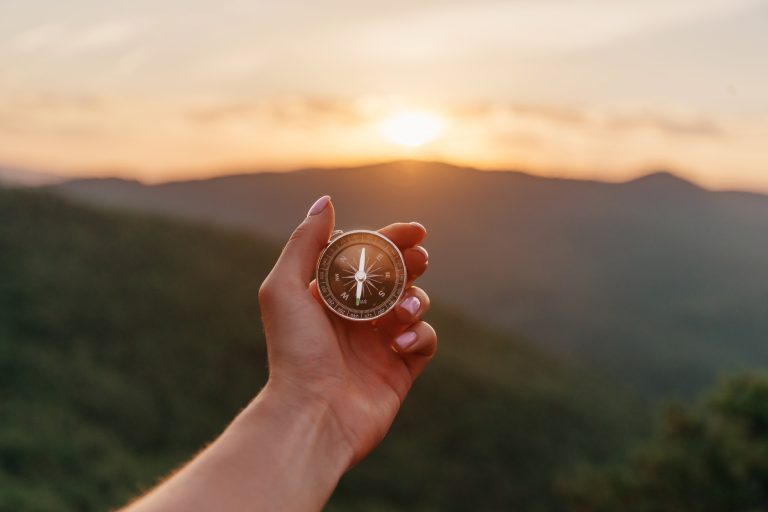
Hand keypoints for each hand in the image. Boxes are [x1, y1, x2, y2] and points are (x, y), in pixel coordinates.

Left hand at [258, 195, 434, 464]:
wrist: (310, 415)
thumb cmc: (293, 352)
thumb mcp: (285, 289)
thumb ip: (305, 243)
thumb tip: (325, 201)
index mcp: (329, 294)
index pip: (367, 256)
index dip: (392, 238)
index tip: (415, 230)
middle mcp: (355, 316)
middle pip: (396, 276)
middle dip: (411, 263)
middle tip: (419, 258)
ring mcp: (379, 342)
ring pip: (414, 304)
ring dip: (415, 300)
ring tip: (401, 312)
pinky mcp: (400, 368)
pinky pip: (424, 340)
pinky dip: (418, 336)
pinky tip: (398, 346)